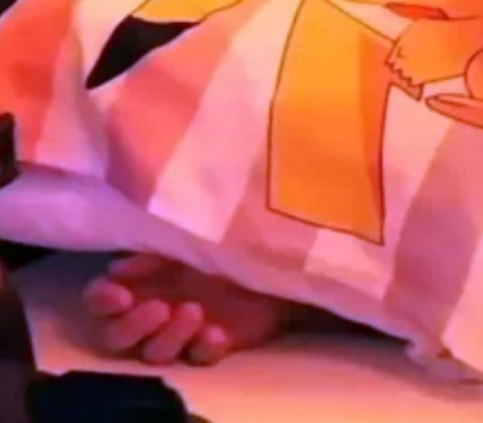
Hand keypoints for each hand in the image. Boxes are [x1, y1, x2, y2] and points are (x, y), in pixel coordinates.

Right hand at [81, 254, 298, 365]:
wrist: (273, 250)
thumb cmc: (221, 237)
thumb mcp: (185, 233)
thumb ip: (151, 249)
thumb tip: (117, 269)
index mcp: (140, 283)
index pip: (100, 301)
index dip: (102, 302)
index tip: (119, 295)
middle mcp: (153, 312)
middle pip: (117, 338)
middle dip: (132, 327)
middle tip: (159, 308)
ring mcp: (183, 332)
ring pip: (155, 354)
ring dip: (169, 337)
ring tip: (193, 311)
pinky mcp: (215, 344)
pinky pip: (200, 358)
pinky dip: (204, 347)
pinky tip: (215, 333)